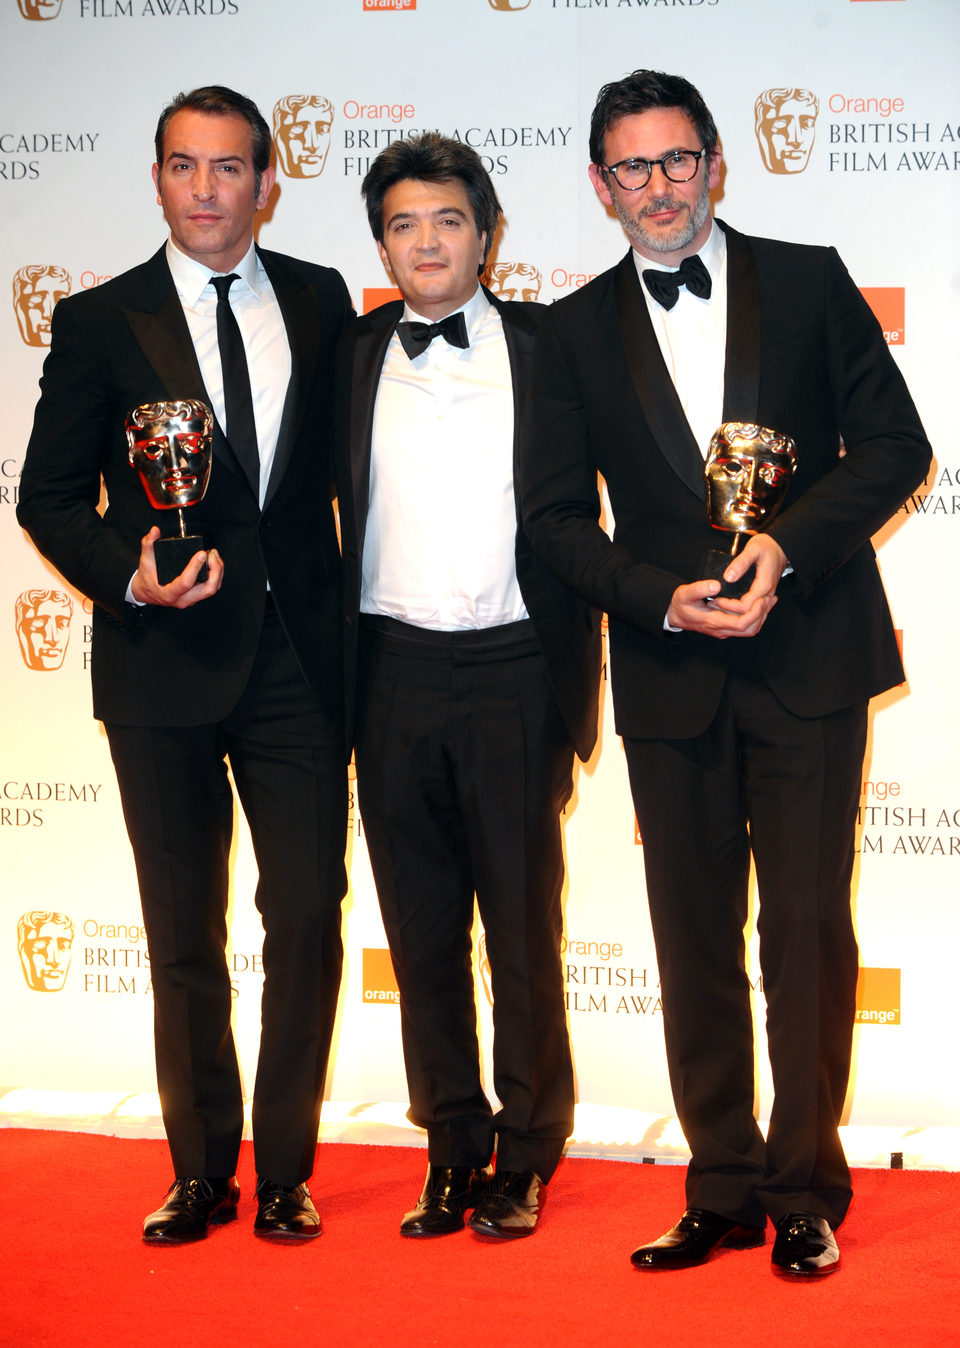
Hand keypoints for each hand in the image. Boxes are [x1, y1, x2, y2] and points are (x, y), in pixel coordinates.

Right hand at [129, 526, 223, 607]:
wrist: (146, 592)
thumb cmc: (147, 579)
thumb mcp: (145, 561)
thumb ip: (148, 545)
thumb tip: (154, 531)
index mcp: (169, 593)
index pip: (186, 583)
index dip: (195, 567)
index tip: (201, 553)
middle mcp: (183, 599)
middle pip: (207, 589)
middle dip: (214, 570)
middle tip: (211, 554)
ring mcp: (191, 599)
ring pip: (212, 589)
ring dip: (218, 572)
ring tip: (213, 555)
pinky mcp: (195, 596)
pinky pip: (211, 588)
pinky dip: (216, 575)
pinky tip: (214, 562)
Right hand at [666, 534, 786, 638]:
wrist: (674, 617)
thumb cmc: (680, 605)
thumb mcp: (684, 593)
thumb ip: (699, 588)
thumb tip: (717, 584)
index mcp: (713, 622)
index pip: (741, 624)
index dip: (754, 613)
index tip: (760, 599)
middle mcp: (721, 630)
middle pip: (750, 630)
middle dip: (762, 615)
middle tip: (769, 598)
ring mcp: (724, 630)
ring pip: (749, 630)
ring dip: (761, 616)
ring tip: (769, 600)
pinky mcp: (726, 627)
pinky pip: (745, 626)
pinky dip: (755, 616)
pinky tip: (760, 603)